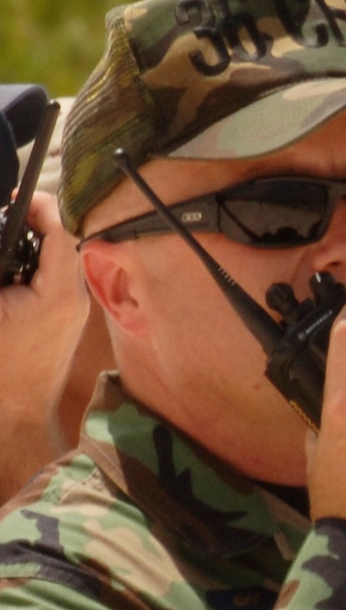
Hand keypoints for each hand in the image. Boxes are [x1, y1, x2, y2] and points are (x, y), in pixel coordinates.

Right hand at [0, 194, 91, 491]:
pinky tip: (14, 269)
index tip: (18, 197)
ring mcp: (73, 311)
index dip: (39, 207)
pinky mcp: (65, 320)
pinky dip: (36, 267)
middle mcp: (74, 299)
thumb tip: (10, 233)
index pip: (60, 233)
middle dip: (35, 223)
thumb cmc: (0, 364)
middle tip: (9, 212)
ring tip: (10, 232)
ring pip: (59, 260)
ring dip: (34, 244)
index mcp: (57, 294)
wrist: (14, 412)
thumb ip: (5, 265)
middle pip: (62, 243)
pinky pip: (54, 280)